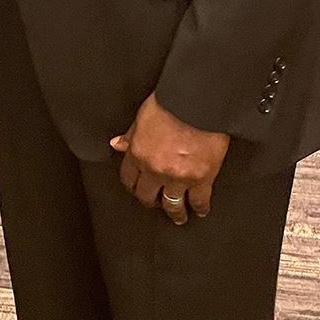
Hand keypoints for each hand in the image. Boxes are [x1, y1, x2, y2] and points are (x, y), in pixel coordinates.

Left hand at [110, 94, 230, 225]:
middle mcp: (155, 169)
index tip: (137, 188)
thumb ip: (131, 135)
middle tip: (155, 203)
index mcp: (138, 153)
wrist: (198, 103)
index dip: (133, 186)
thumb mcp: (143, 116)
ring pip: (173, 204)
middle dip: (151, 201)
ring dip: (175, 212)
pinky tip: (200, 210)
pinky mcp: (202, 178)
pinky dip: (200, 208)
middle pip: (148, 196)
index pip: (129, 179)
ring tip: (178, 216)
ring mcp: (178, 177)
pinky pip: (200, 200)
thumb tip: (118, 144)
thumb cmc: (172, 103)